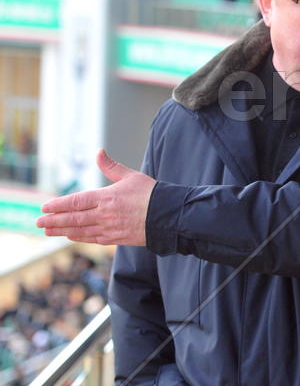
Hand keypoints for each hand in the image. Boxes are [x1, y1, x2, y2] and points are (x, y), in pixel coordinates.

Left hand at [36, 149, 154, 245]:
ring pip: (79, 230)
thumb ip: (111, 166)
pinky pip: (92, 238)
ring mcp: (110, 228)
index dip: (58, 205)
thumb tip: (99, 152)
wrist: (169, 215)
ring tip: (48, 230)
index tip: (44, 207)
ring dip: (61, 230)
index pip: (75, 201)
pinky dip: (78, 237)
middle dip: (53, 220)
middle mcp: (105, 214)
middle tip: (38, 222)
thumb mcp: (131, 176)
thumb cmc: (151, 193)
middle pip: (73, 218)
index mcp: (107, 197)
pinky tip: (70, 235)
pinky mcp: (116, 238)